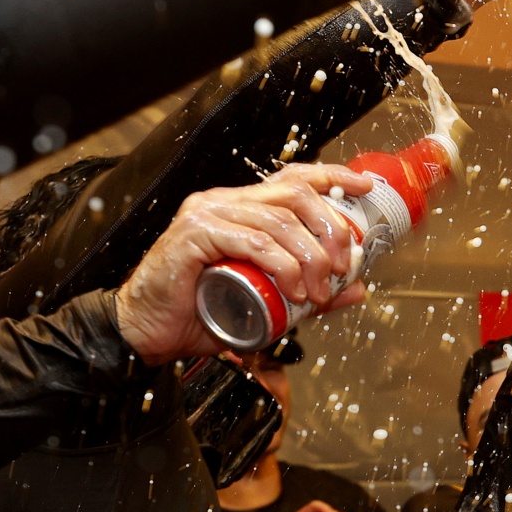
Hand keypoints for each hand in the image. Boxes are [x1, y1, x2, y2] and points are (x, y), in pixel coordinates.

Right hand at [115, 163, 374, 364]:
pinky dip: (282, 264)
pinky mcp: (194, 235)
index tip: (364, 187)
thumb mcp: (269, 305)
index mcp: (242, 208)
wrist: (147, 333)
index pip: (294, 178)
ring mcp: (208, 214)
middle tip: (343, 267)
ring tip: (317, 292)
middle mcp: (225, 202)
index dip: (333, 177)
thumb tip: (357, 288)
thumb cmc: (199, 314)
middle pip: (295, 194)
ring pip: (279, 220)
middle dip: (331, 228)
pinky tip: (293, 288)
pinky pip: (252, 241)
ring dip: (310, 257)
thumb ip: (311, 294)